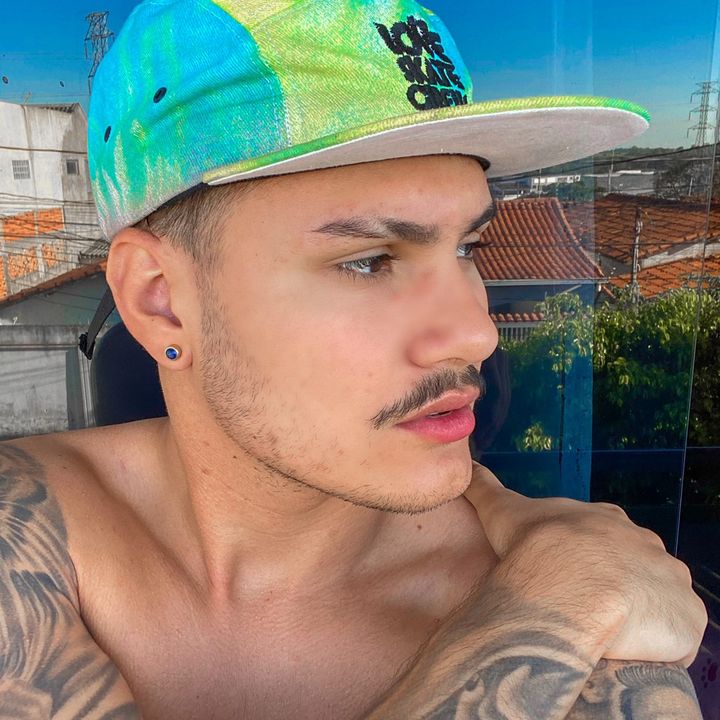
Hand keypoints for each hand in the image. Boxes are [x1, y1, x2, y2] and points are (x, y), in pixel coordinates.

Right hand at [463, 462, 707, 666]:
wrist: (570, 586)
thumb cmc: (535, 545)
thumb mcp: (502, 510)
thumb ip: (485, 486)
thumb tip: (467, 466)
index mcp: (610, 520)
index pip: (606, 538)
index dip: (587, 559)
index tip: (569, 575)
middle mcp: (647, 544)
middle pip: (635, 568)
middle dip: (615, 586)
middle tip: (582, 606)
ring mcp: (671, 580)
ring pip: (658, 600)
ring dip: (638, 615)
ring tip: (607, 633)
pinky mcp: (686, 616)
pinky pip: (676, 635)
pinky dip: (658, 645)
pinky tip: (630, 650)